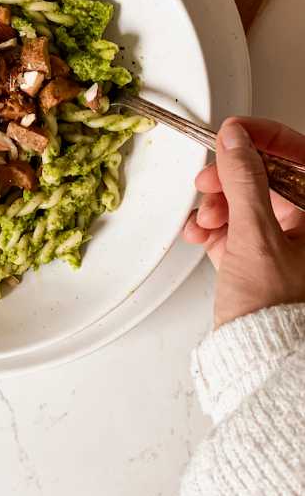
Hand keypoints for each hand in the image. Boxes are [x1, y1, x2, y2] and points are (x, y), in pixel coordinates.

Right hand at [183, 117, 304, 328]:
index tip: (232, 132)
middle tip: (208, 181)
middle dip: (230, 178)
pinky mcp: (257, 260)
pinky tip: (200, 235)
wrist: (259, 363)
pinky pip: (233, 228)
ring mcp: (282, 243)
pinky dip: (213, 228)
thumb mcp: (256, 237)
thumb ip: (244, 182)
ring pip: (245, 202)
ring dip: (216, 205)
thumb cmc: (274, 313)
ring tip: (204, 220)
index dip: (262, 137)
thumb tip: (234, 141)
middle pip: (265, 177)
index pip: (297, 154)